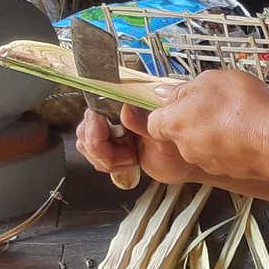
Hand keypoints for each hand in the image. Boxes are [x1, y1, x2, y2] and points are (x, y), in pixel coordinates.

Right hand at [78, 107, 204, 189]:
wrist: (183, 163)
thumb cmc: (178, 143)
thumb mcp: (165, 131)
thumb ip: (145, 121)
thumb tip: (126, 109)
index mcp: (128, 104)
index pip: (96, 108)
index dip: (97, 127)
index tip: (112, 138)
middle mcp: (115, 115)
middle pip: (85, 128)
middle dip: (101, 148)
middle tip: (127, 154)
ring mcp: (110, 132)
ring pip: (85, 143)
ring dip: (104, 157)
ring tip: (129, 159)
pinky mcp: (109, 149)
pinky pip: (92, 156)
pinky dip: (106, 164)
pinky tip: (125, 163)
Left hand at [139, 69, 268, 187]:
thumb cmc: (243, 110)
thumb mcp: (211, 79)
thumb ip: (184, 87)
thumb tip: (168, 92)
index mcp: (174, 122)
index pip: (153, 121)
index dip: (165, 109)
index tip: (176, 100)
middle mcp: (185, 146)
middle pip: (179, 130)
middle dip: (192, 118)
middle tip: (212, 102)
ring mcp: (206, 161)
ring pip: (201, 142)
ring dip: (213, 129)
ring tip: (234, 115)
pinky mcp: (226, 170)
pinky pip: (222, 153)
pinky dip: (229, 142)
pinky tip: (245, 129)